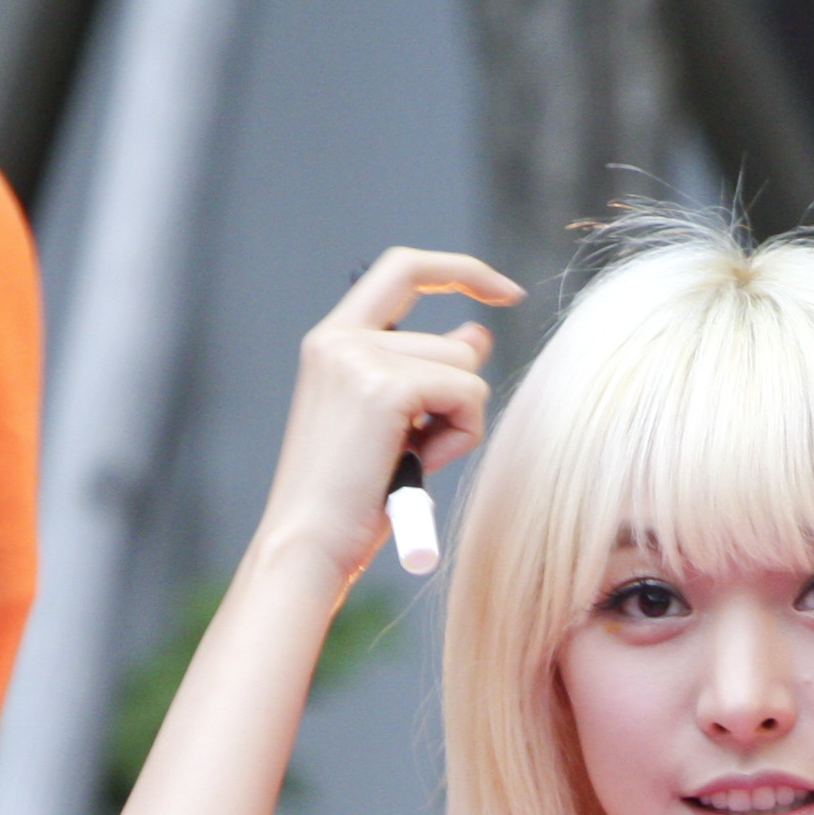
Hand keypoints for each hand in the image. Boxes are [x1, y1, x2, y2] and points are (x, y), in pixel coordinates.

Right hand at [247, 246, 520, 588]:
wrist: (308, 546)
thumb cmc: (347, 499)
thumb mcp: (393, 424)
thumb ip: (428, 371)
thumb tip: (477, 334)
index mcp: (332, 340)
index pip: (402, 268)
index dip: (460, 270)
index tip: (505, 290)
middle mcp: (340, 337)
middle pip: (454, 344)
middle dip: (457, 403)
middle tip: (411, 452)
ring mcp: (359, 357)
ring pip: (466, 370)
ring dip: (457, 424)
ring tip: (407, 461)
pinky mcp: (385, 387)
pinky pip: (468, 397)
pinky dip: (459, 438)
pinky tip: (417, 466)